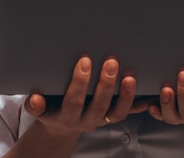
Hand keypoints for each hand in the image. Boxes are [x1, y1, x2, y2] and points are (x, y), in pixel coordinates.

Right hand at [24, 57, 148, 135]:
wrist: (61, 124)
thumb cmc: (51, 107)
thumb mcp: (39, 108)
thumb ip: (35, 104)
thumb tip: (34, 98)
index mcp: (67, 117)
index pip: (75, 100)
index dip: (80, 82)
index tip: (84, 61)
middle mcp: (87, 121)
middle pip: (99, 105)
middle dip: (106, 84)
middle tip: (111, 61)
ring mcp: (102, 120)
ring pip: (117, 112)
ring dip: (126, 95)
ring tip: (130, 77)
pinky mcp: (114, 117)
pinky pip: (129, 113)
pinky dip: (140, 103)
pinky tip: (149, 90)